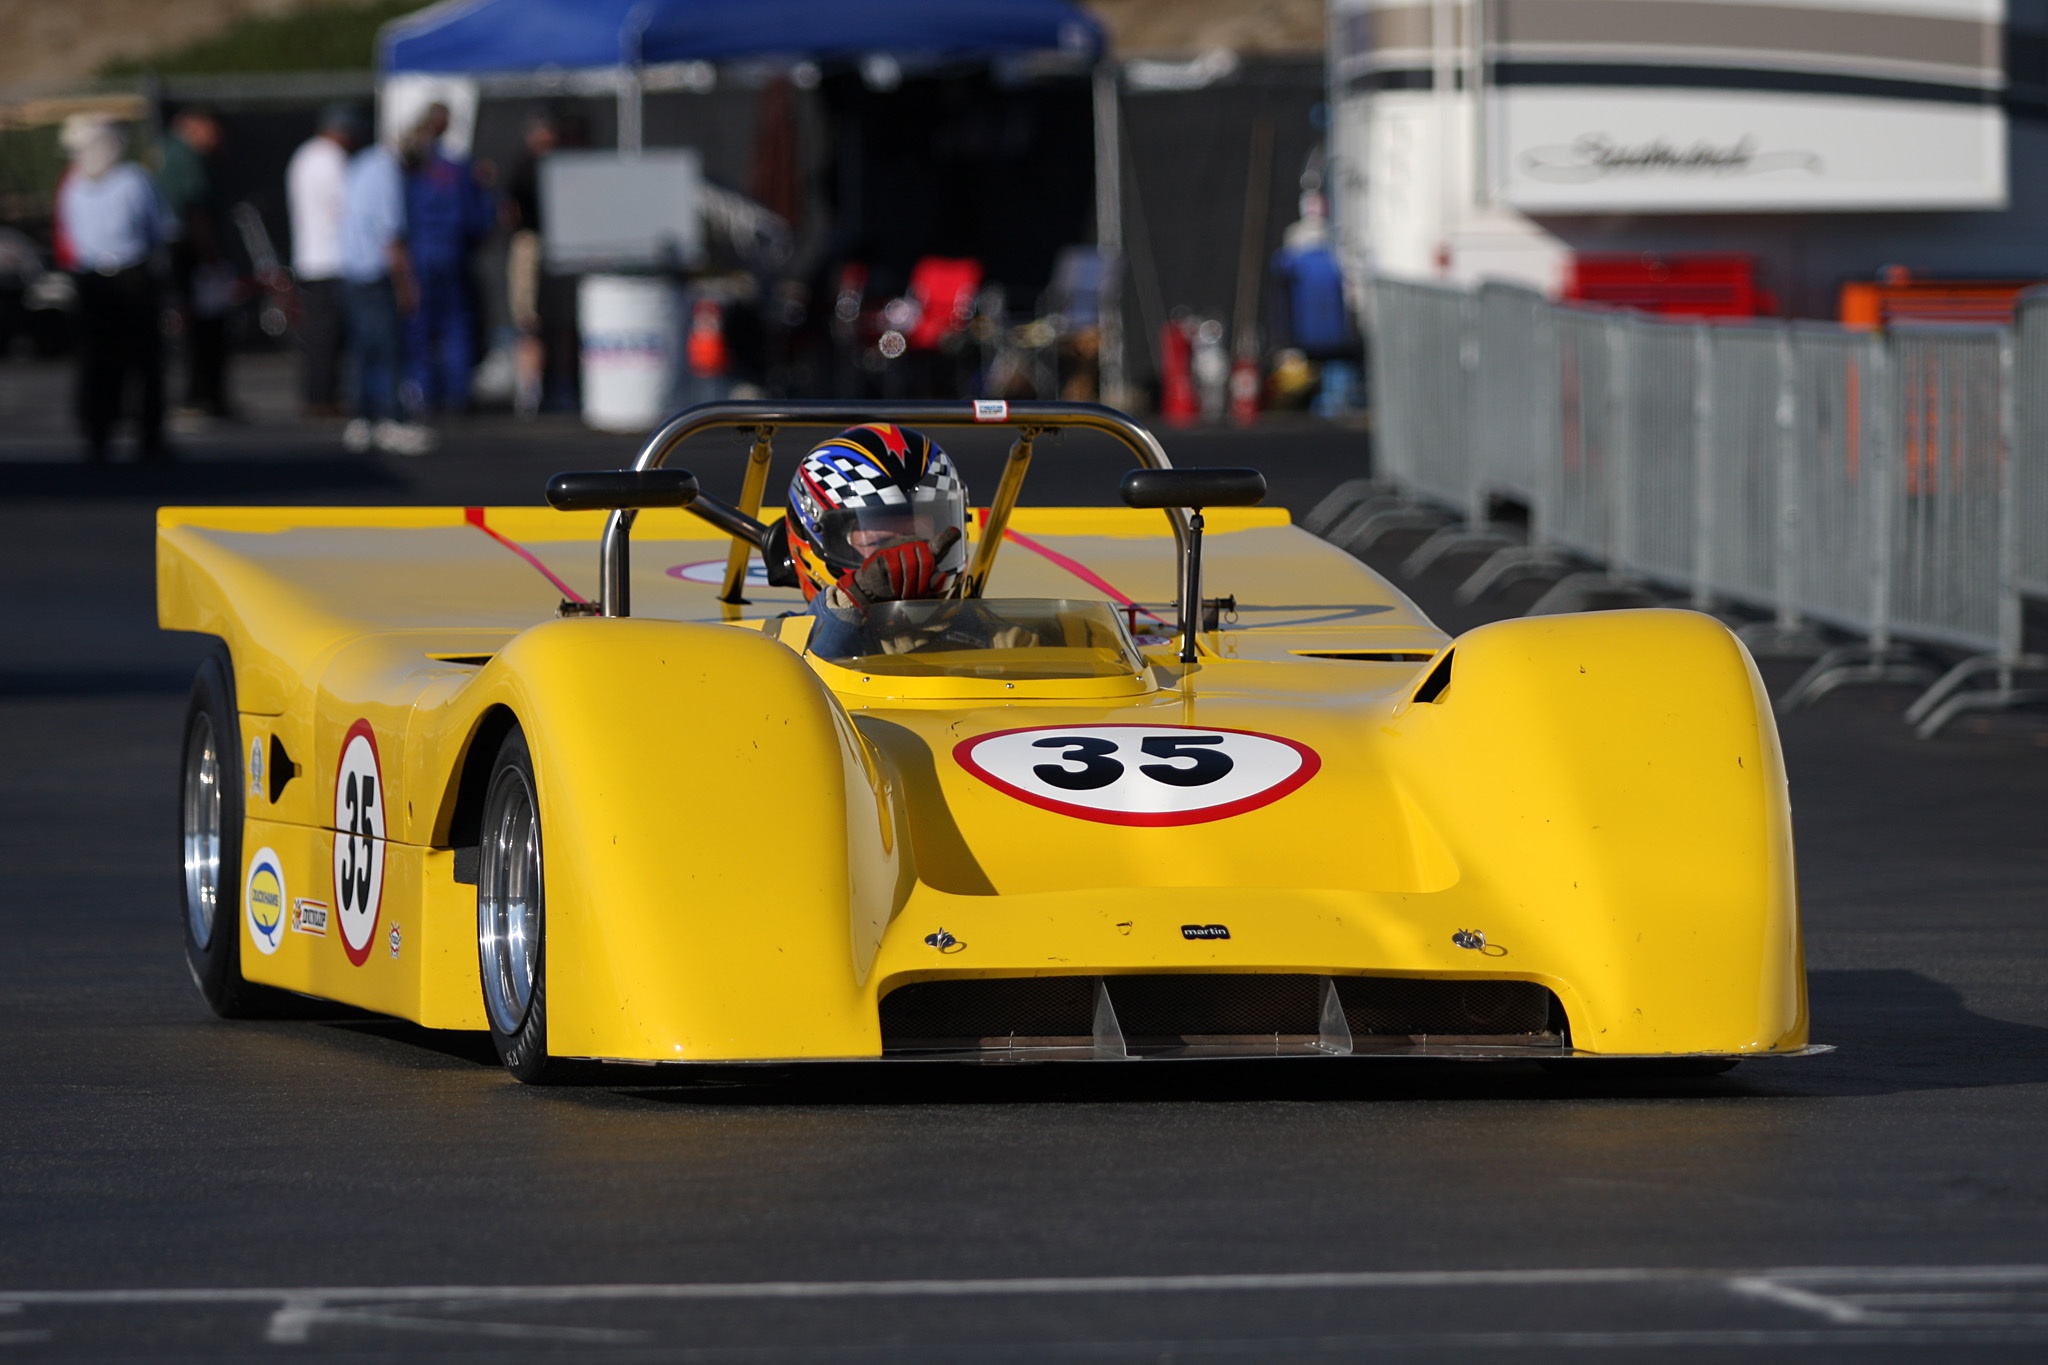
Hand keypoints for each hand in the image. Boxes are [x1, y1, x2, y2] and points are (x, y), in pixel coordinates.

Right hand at [841, 525, 960, 607]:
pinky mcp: (884, 553)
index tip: (955, 532)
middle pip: (926, 562)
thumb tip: (941, 576)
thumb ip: (933, 582)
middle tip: (916, 595)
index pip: (939, 543)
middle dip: (922, 583)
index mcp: (927, 551)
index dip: (948, 537)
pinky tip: (894, 589)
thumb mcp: (921, 586)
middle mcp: (914, 544)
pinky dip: (896, 583)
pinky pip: (895, 569)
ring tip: (904, 594)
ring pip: (911, 566)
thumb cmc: (903, 585)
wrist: (876, 589)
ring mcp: (899, 546)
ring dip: (909, 586)